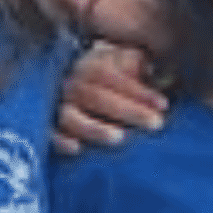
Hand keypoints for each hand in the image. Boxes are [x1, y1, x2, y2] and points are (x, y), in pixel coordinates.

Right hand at [53, 38, 172, 153]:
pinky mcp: (50, 129)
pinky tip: (76, 148)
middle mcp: (70, 84)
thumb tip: (148, 69)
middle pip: (94, 95)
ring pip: (70, 116)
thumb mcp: (128, 65)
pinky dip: (61, 142)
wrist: (88, 97)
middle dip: (127, 110)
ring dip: (94, 128)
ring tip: (119, 138)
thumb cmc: (118, 84)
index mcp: (89, 65)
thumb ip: (137, 64)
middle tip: (155, 124)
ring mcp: (57, 107)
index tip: (163, 105)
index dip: (136, 90)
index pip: (109, 74)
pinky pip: (50, 135)